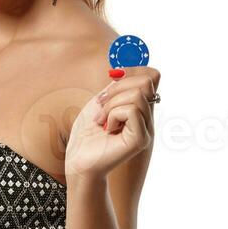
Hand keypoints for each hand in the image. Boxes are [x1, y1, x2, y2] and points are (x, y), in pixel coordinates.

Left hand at [64, 66, 160, 180]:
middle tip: (101, 107)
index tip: (110, 81)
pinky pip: (131, 110)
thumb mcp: (101, 102)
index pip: (149, 78)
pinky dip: (113, 115)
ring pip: (137, 96)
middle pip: (145, 83)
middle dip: (117, 89)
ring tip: (102, 121)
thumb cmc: (86, 134)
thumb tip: (124, 68)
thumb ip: (117, 87)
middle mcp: (147, 119)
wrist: (78, 160)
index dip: (130, 73)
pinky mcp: (141, 139)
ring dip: (112, 104)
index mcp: (140, 109)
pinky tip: (106, 129)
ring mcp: (146, 130)